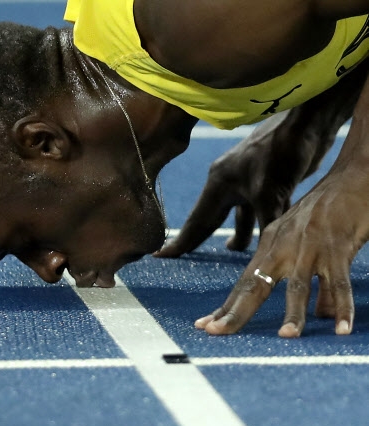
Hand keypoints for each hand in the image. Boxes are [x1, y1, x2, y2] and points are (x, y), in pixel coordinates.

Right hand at [155, 110, 333, 256]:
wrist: (309, 120)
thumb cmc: (282, 152)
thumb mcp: (271, 194)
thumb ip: (264, 227)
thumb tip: (263, 259)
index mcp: (219, 184)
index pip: (197, 220)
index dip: (181, 241)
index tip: (162, 255)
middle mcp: (229, 183)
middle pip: (212, 218)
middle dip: (201, 238)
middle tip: (187, 258)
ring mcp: (248, 181)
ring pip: (239, 214)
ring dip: (239, 232)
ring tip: (234, 250)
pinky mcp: (269, 180)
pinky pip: (259, 208)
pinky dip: (260, 223)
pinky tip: (266, 234)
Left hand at [195, 172, 368, 336]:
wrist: (352, 176)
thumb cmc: (328, 211)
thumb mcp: (306, 242)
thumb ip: (310, 277)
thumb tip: (319, 314)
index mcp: (270, 244)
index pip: (243, 281)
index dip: (225, 306)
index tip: (205, 326)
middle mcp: (283, 246)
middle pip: (255, 285)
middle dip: (235, 312)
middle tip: (215, 332)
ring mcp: (309, 247)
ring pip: (297, 286)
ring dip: (293, 313)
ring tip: (286, 337)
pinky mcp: (337, 247)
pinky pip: (339, 283)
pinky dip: (341, 307)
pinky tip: (340, 328)